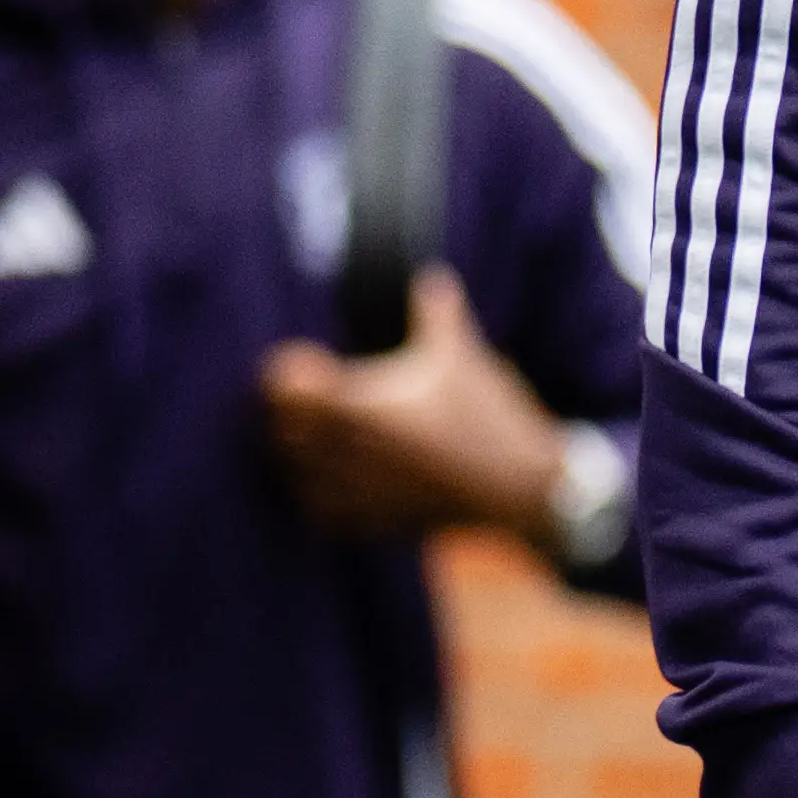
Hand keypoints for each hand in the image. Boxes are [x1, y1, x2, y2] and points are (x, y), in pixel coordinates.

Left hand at [260, 266, 567, 543]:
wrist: (518, 487)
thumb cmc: (487, 418)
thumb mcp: (462, 356)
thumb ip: (437, 313)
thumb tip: (432, 276)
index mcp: (361, 405)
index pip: (285, 389)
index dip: (287, 373)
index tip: (307, 365)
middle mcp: (349, 450)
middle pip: (279, 431)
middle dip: (287, 413)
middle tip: (309, 399)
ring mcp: (357, 491)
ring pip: (292, 475)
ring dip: (294, 455)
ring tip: (316, 438)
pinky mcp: (371, 521)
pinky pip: (318, 514)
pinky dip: (315, 496)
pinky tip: (333, 479)